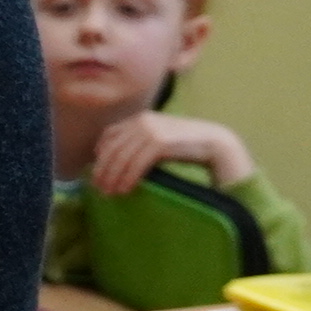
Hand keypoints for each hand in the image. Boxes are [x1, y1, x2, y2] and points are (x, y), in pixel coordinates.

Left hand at [92, 110, 255, 191]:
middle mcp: (142, 121)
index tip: (97, 171)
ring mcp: (151, 130)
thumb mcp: (157, 138)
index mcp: (139, 118)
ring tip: (110, 192)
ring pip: (122, 158)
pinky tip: (125, 189)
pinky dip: (128, 178)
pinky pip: (136, 164)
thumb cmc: (184, 144)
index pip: (109, 135)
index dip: (100, 154)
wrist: (213, 141)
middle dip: (103, 170)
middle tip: (98, 188)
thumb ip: (137, 143)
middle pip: (113, 148)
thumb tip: (115, 161)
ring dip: (113, 177)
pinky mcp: (160, 142)